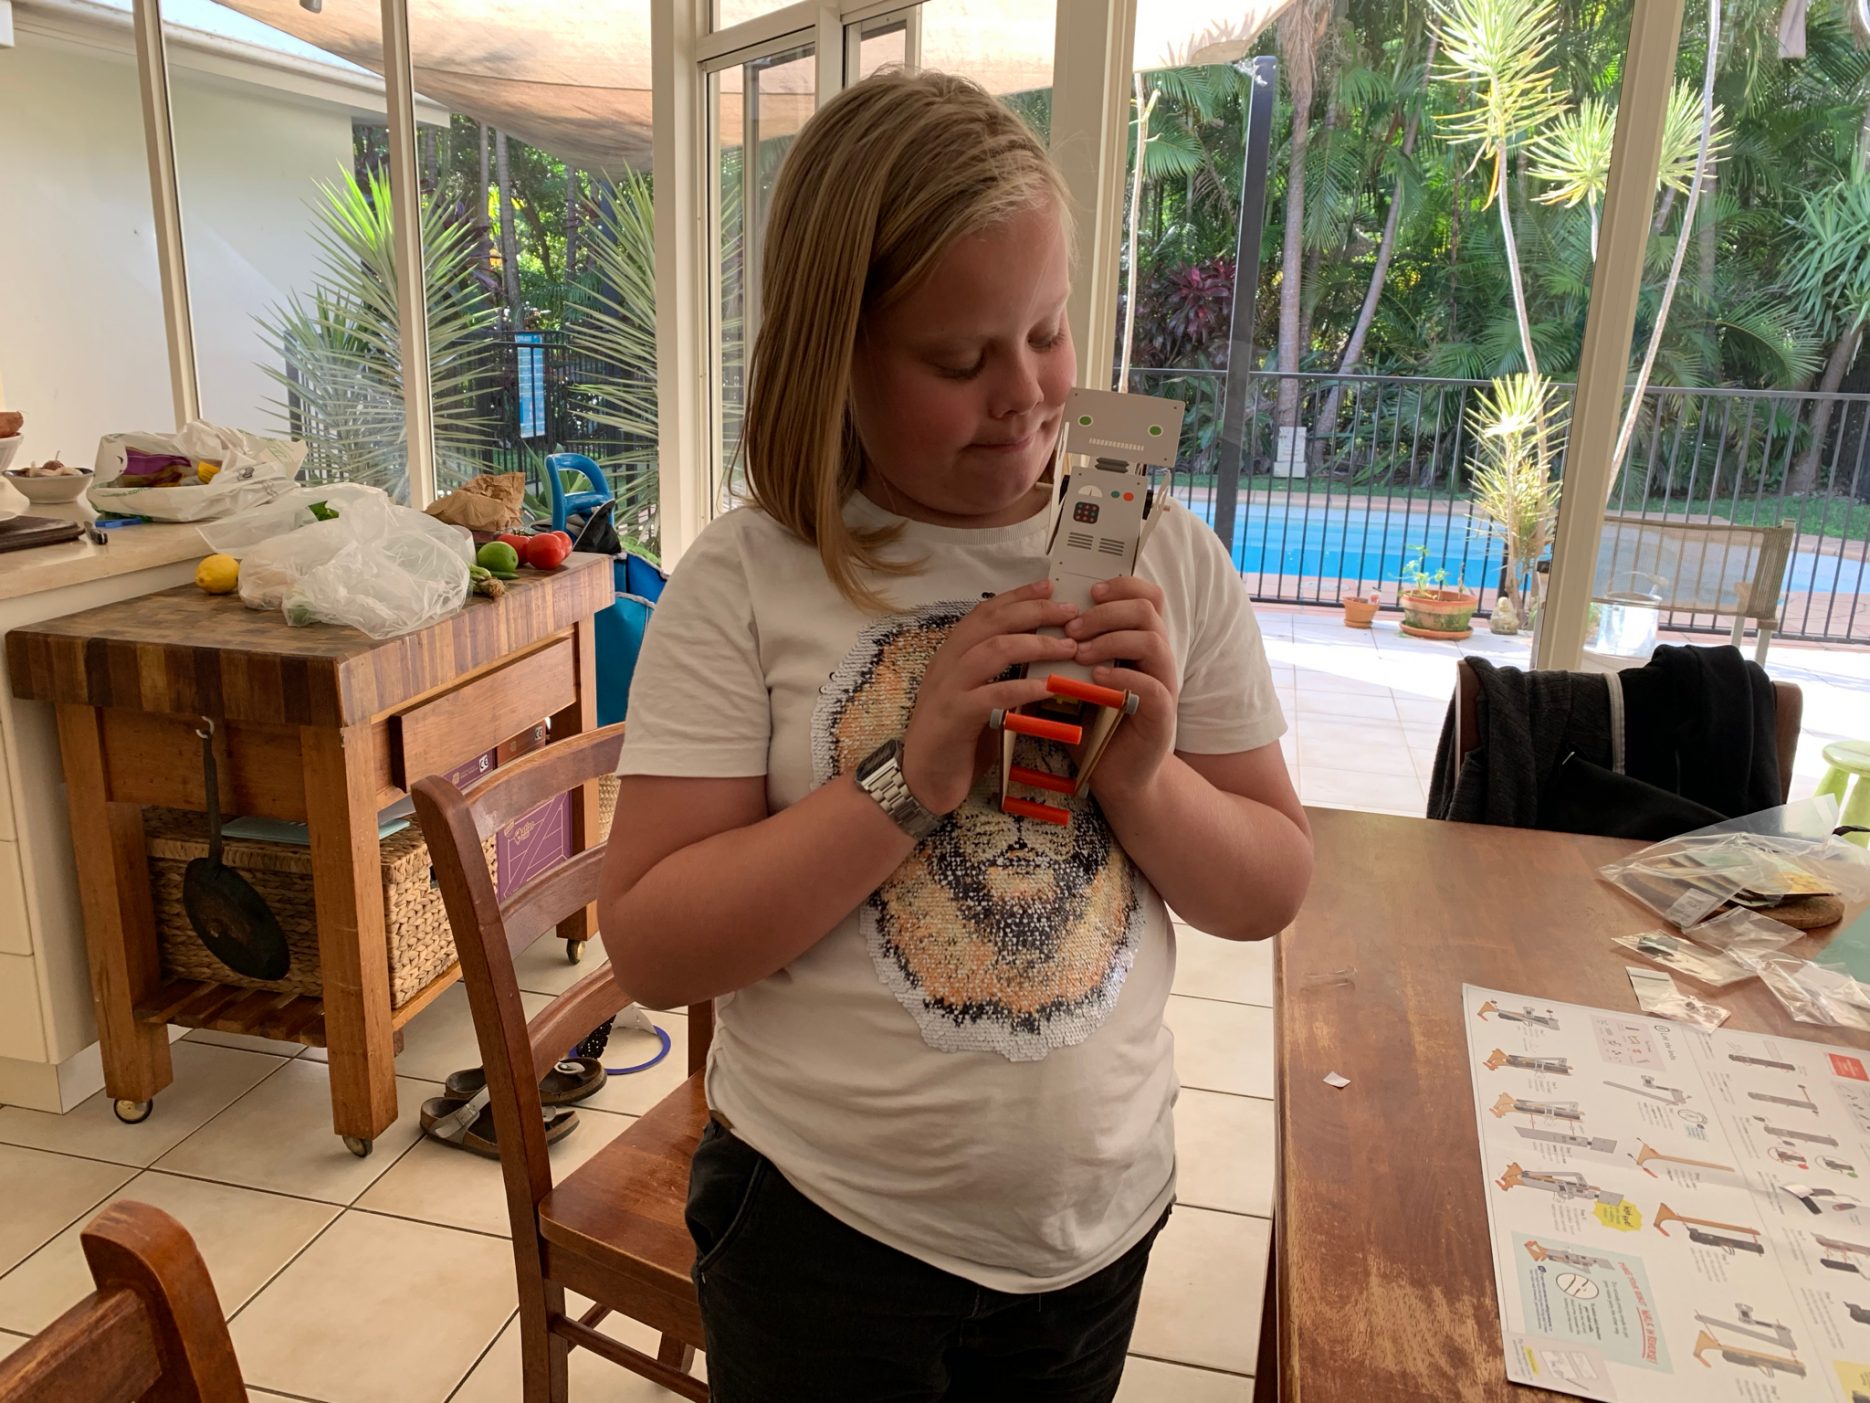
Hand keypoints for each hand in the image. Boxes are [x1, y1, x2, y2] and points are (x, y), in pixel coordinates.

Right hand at [900, 581, 1081, 814]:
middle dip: (1033, 612)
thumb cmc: (957, 740)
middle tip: (1069, 612)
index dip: (1017, 597)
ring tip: (1068, 646)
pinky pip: (992, 695)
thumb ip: (1001, 675)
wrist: (921, 780)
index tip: (1049, 587)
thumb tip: (1042, 653)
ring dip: (1035, 644)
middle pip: (991, 623)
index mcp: (952, 655)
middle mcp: (947, 664)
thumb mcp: (980, 699)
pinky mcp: (953, 717)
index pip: (985, 613)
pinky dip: (1023, 688)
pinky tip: (1049, 687)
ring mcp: (948, 689)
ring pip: (992, 651)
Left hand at [1065, 575, 1177, 802]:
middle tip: (1073, 627)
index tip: (1087, 592)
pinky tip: (1094, 680)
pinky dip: (1121, 678)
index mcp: (1139, 642)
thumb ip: (1065, 652)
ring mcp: (1164, 684)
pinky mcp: (1162, 714)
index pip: (1146, 595)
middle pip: (1149, 609)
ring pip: (1153, 641)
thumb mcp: (1074, 679)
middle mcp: (1157, 658)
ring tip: (1079, 653)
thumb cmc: (1094, 723)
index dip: (1120, 585)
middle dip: (1106, 611)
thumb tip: (1030, 622)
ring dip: (1111, 640)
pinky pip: (1152, 686)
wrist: (1114, 774)